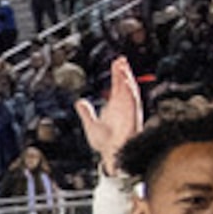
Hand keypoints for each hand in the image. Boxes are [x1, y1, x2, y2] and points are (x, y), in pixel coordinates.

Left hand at [76, 54, 142, 176]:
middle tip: (120, 58)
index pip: (117, 86)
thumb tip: (79, 102)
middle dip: (123, 72)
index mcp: (115, 106)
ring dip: (127, 78)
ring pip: (130, 90)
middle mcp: (124, 106)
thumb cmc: (104, 142)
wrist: (109, 155)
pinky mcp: (132, 117)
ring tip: (122, 66)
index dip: (117, 74)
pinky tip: (126, 82)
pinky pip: (133, 102)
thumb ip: (86, 112)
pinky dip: (130, 91)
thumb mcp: (90, 124)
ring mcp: (129, 111)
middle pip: (125, 85)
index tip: (116, 62)